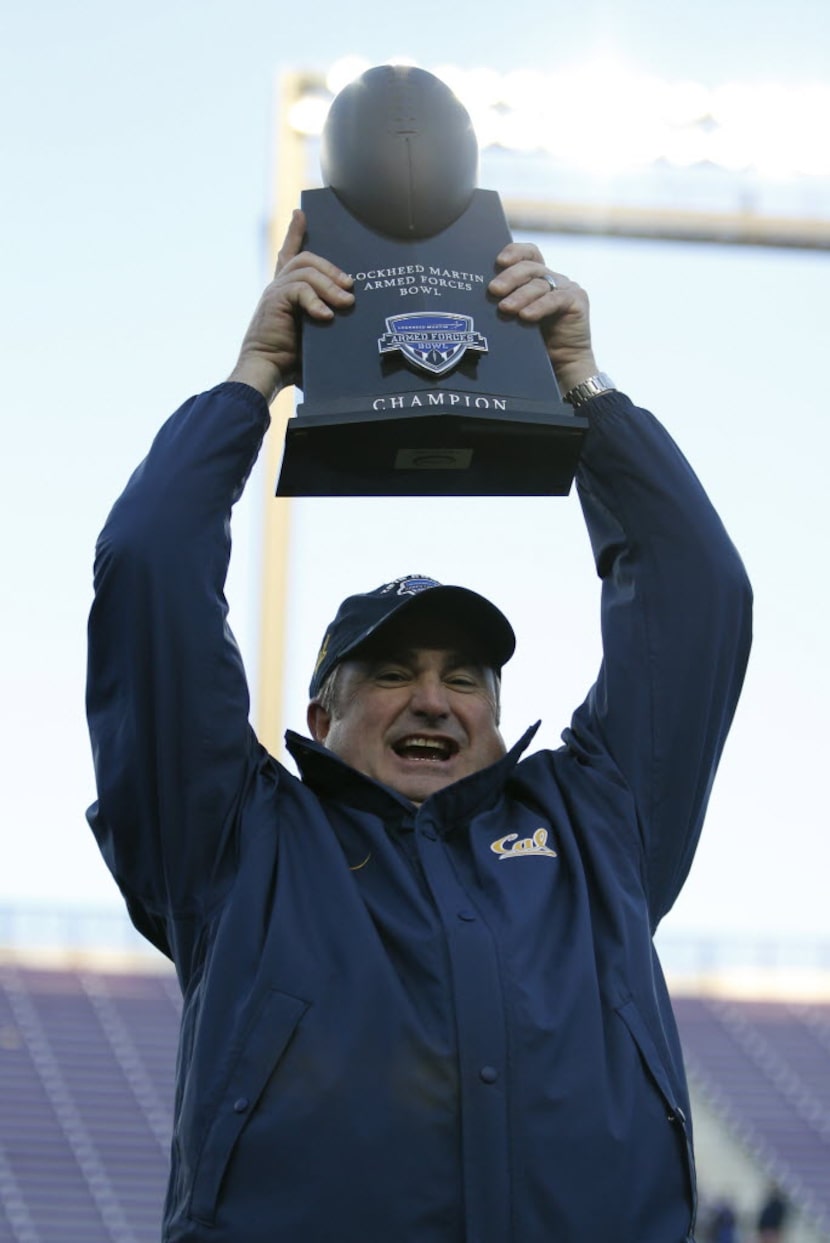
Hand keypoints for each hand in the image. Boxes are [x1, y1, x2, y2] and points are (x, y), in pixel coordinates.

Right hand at [228, 209, 354, 400]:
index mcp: (285, 293)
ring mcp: (274, 292)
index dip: (294, 233)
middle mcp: (277, 287)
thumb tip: (353, 315)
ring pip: (306, 272)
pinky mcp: (274, 301)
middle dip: (331, 268)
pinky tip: (326, 316)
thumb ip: (326, 320)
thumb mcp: (315, 335)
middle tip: (350, 285)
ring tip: (346, 302)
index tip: (301, 214)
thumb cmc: (291, 361)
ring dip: (330, 285)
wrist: (266, 371)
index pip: (289, 254)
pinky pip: (300, 289)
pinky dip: (316, 301)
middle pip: (306, 259)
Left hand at [488, 243, 597, 395]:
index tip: (498, 261)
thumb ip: (505, 302)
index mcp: (538, 277)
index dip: (515, 252)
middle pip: (530, 268)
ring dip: (520, 296)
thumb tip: (478, 296)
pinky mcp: (577, 301)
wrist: (562, 364)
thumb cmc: (534, 342)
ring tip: (505, 308)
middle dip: (510, 278)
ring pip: (540, 284)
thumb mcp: (516, 318)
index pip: (528, 253)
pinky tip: (526, 316)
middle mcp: (553, 279)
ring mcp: (567, 288)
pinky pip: (556, 299)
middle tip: (494, 290)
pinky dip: (539, 307)